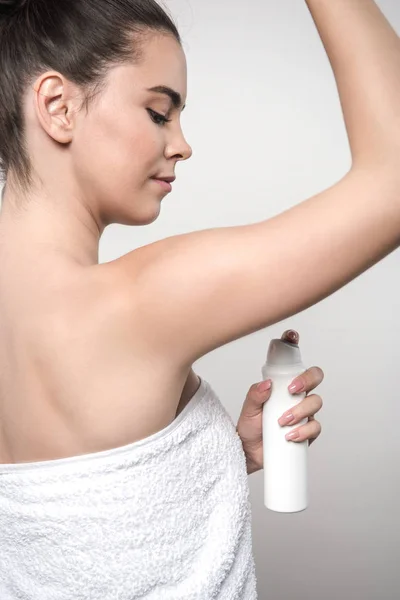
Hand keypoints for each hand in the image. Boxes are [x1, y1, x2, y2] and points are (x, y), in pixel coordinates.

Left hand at [236, 330, 323, 474]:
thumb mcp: (248, 408)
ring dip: (300, 411)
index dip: (295, 345)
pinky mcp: (307, 431)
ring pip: (315, 402)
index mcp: (283, 384)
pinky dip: (304, 430)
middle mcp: (297, 395)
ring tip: (282, 421)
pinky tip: (290, 435)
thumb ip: (255, 394)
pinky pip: (315, 427)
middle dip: (307, 380)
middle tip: (292, 390)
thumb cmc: (249, 427)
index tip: (291, 337)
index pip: (292, 362)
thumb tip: (267, 385)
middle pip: (314, 377)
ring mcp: (304, 412)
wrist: (249, 452)